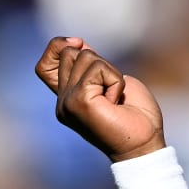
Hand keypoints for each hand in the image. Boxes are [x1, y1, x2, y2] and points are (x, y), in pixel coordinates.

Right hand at [35, 36, 165, 161]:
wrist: (145, 144)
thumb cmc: (136, 117)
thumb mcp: (111, 82)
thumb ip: (91, 66)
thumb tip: (76, 43)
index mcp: (68, 99)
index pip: (44, 66)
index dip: (57, 48)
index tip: (79, 46)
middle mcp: (63, 102)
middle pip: (68, 53)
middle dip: (97, 62)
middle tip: (111, 89)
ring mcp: (68, 102)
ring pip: (85, 57)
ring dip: (110, 73)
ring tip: (116, 98)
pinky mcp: (79, 101)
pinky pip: (99, 69)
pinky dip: (115, 80)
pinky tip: (117, 101)